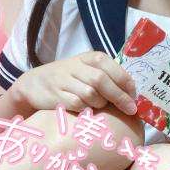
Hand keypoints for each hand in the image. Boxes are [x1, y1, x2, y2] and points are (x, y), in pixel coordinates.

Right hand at [10, 51, 137, 114]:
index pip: (111, 67)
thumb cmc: (68, 79)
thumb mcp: (86, 70)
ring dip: (100, 104)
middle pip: (102, 81)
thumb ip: (107, 77)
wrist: (34, 84)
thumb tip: (133, 95)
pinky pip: (78, 105)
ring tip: (100, 107)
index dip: (125, 83)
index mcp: (89, 58)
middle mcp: (76, 66)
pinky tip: (87, 111)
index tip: (135, 97)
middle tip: (130, 110)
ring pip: (90, 94)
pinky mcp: (56, 95)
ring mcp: (64, 80)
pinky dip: (86, 110)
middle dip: (119, 97)